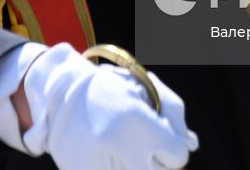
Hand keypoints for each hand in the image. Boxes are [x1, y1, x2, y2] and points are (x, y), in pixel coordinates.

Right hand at [19, 43, 196, 168]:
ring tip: (121, 150)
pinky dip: (114, 168)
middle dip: (154, 160)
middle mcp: (118, 146)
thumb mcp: (143, 88)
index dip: (171, 145)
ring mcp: (98, 165)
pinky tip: (107, 157)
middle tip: (136, 144)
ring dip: (134, 165)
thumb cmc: (108, 89)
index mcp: (136, 121)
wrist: (57, 95)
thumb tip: (193, 144)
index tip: (157, 135)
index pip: (178, 156)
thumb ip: (173, 113)